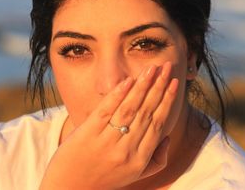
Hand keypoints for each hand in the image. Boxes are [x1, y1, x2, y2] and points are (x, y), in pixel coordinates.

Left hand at [40, 62, 178, 189]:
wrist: (70, 189)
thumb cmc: (103, 179)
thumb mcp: (134, 175)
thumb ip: (154, 158)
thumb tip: (166, 136)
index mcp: (139, 159)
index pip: (158, 123)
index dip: (167, 101)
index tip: (174, 83)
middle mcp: (126, 150)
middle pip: (146, 112)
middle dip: (159, 87)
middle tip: (166, 67)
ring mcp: (106, 142)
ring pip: (129, 109)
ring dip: (142, 86)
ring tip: (152, 69)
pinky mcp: (87, 134)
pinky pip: (106, 111)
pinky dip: (118, 94)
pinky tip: (128, 80)